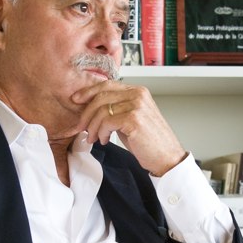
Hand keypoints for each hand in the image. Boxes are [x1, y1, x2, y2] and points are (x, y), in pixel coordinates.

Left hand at [72, 81, 186, 175]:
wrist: (166, 157)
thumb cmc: (149, 142)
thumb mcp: (131, 119)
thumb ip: (116, 109)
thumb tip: (91, 109)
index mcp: (138, 91)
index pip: (107, 85)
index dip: (88, 91)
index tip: (76, 100)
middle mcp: (138, 95)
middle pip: (101, 97)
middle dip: (86, 114)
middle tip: (81, 128)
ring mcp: (137, 106)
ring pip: (101, 110)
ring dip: (92, 127)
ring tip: (94, 138)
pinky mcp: (134, 119)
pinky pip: (106, 122)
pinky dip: (101, 133)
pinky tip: (104, 140)